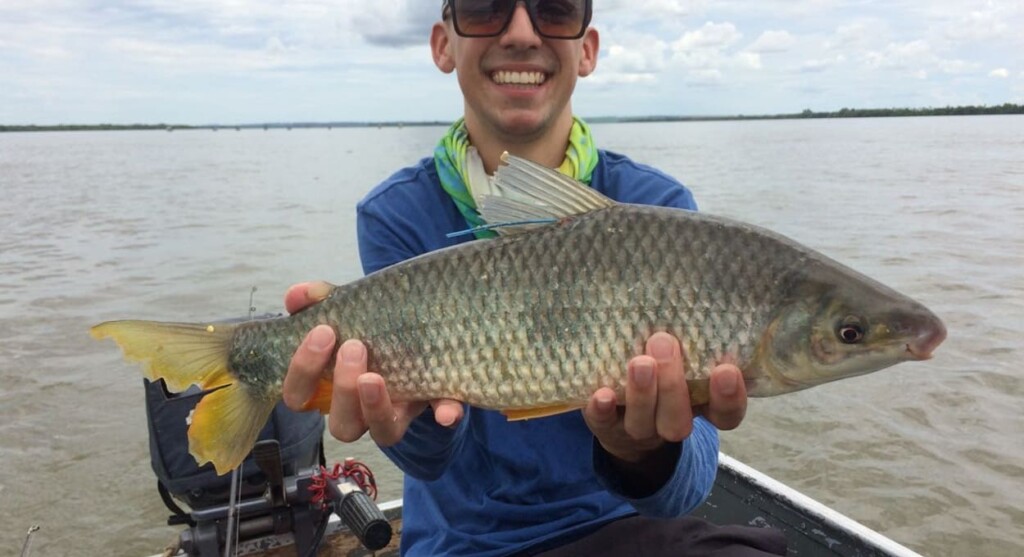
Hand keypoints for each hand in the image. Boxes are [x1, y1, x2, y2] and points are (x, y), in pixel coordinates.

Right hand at [280, 281, 463, 445]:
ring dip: (375, 406)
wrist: (422, 326)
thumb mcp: (349, 309)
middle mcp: (362, 411)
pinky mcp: (436, 404)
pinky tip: (446, 410)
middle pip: (342, 425)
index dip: (303, 370)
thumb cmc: (371, 325)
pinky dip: (445, 411)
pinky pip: (442, 415)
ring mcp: (399, 413)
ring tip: (375, 376)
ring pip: (383, 433)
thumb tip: (297, 294)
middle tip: (354, 346)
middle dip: (343, 388)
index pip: (298, 396)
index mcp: (330, 387)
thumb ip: (324, 300)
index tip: (322, 331)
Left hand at [583, 332, 746, 464]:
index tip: (726, 369)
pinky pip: (604, 423)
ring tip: (639, 362)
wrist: (620, 416)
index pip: (725, 413)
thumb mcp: (683, 353)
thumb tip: (707, 279)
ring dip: (642, 394)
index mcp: (699, 405)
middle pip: (679, 420)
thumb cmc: (661, 367)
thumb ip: (693, 335)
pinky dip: (602, 409)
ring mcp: (638, 427)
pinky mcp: (606, 425)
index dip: (729, 397)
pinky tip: (602, 394)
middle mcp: (671, 422)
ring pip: (644, 423)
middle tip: (664, 343)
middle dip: (673, 385)